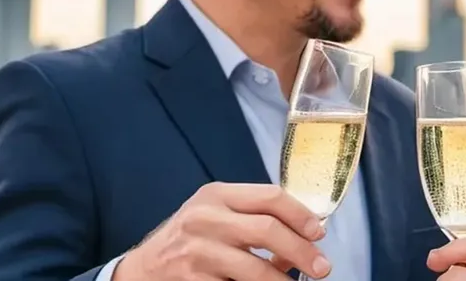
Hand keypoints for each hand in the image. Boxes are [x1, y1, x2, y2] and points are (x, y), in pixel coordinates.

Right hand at [113, 183, 329, 280]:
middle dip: (301, 251)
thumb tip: (303, 238)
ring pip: (255, 268)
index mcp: (217, 195)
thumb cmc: (188, 239)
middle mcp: (205, 218)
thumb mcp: (215, 216)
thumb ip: (251, 219)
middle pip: (266, 230)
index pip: (269, 197)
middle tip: (322, 267)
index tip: (319, 233)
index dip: (300, 215)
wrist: (142, 270)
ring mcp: (197, 251)